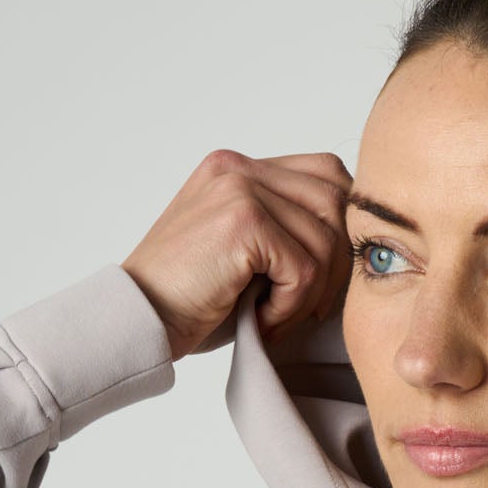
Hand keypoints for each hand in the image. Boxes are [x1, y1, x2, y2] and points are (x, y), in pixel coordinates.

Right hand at [121, 148, 353, 362]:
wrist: (139, 318)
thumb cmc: (187, 299)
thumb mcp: (242, 254)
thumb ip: (282, 231)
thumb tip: (348, 247)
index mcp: (238, 169)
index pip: (325, 174)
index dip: (338, 228)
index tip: (321, 280)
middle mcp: (239, 168)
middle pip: (335, 200)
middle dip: (336, 263)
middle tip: (311, 307)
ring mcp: (239, 189)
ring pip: (324, 239)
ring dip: (311, 293)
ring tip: (276, 317)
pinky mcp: (242, 221)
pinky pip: (304, 269)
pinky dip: (291, 306)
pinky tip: (262, 319)